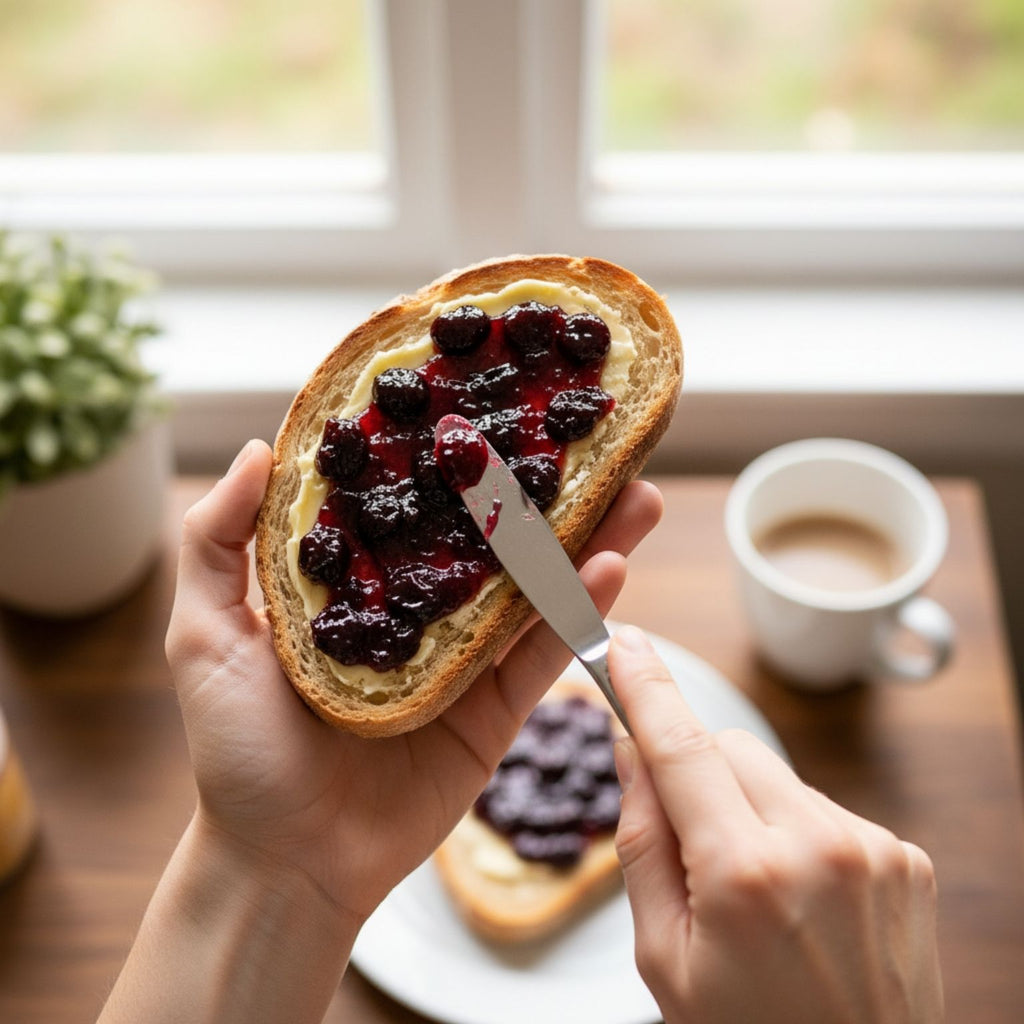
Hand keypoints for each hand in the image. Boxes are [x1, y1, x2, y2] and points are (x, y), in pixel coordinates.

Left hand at [166, 439, 663, 927]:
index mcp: (356, 579)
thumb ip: (216, 540)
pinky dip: (578, 610)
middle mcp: (416, 607)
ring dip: (585, 535)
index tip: (488, 395)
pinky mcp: (493, 708)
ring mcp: (462, 656)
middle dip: (539, 484)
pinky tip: (610, 566)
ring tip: (632, 487)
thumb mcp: (204, 633)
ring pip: (532, 583)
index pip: (410, 496)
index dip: (447, 447)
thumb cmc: (236, 748)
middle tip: (588, 434)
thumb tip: (255, 446)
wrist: (285, 861)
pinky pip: (541, 653)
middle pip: (488, 532)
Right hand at [609, 626, 943, 1023]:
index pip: (681, 748)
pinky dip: (797, 832)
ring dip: (748, 807)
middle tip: (688, 843)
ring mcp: (873, 848)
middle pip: (730, 747)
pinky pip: (822, 807)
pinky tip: (802, 899)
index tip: (623, 643)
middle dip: (695, 773)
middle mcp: (820, 845)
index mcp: (746, 874)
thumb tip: (632, 750)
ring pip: (775, 775)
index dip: (645, 688)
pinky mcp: (905, 857)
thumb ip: (641, 842)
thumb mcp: (663, 957)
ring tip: (757, 892)